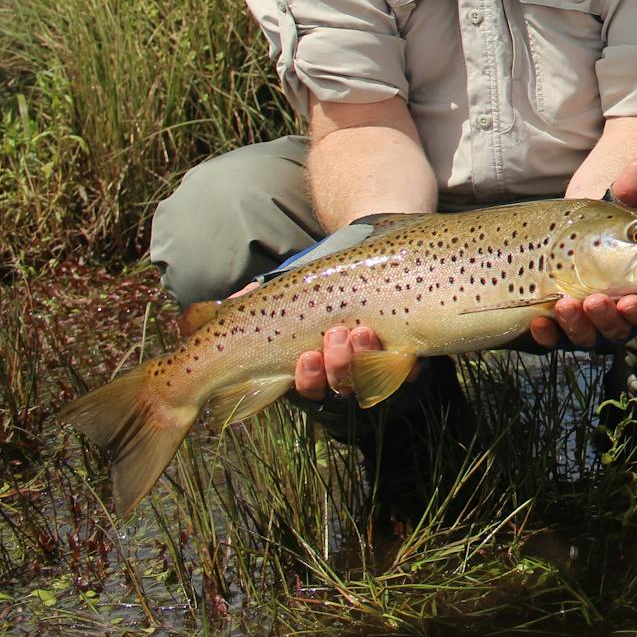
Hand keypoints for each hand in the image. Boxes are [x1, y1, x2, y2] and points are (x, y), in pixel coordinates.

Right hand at [226, 279, 411, 402]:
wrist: (366, 251)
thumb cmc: (320, 274)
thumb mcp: (287, 283)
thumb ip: (254, 297)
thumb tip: (227, 306)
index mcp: (314, 362)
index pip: (310, 385)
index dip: (308, 378)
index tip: (306, 357)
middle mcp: (345, 367)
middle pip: (341, 385)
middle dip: (338, 364)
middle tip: (338, 334)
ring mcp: (377, 361)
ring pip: (372, 377)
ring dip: (365, 358)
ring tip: (362, 330)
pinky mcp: (406, 351)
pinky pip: (408, 370)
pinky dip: (402, 363)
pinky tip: (402, 349)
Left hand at [527, 159, 636, 349]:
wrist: (562, 235)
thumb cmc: (598, 225)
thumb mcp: (611, 208)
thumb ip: (629, 192)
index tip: (634, 299)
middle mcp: (615, 311)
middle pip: (619, 328)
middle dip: (610, 318)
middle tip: (598, 301)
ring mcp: (584, 320)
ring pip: (588, 335)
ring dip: (580, 324)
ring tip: (568, 303)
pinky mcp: (557, 324)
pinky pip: (554, 339)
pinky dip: (548, 334)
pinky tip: (539, 321)